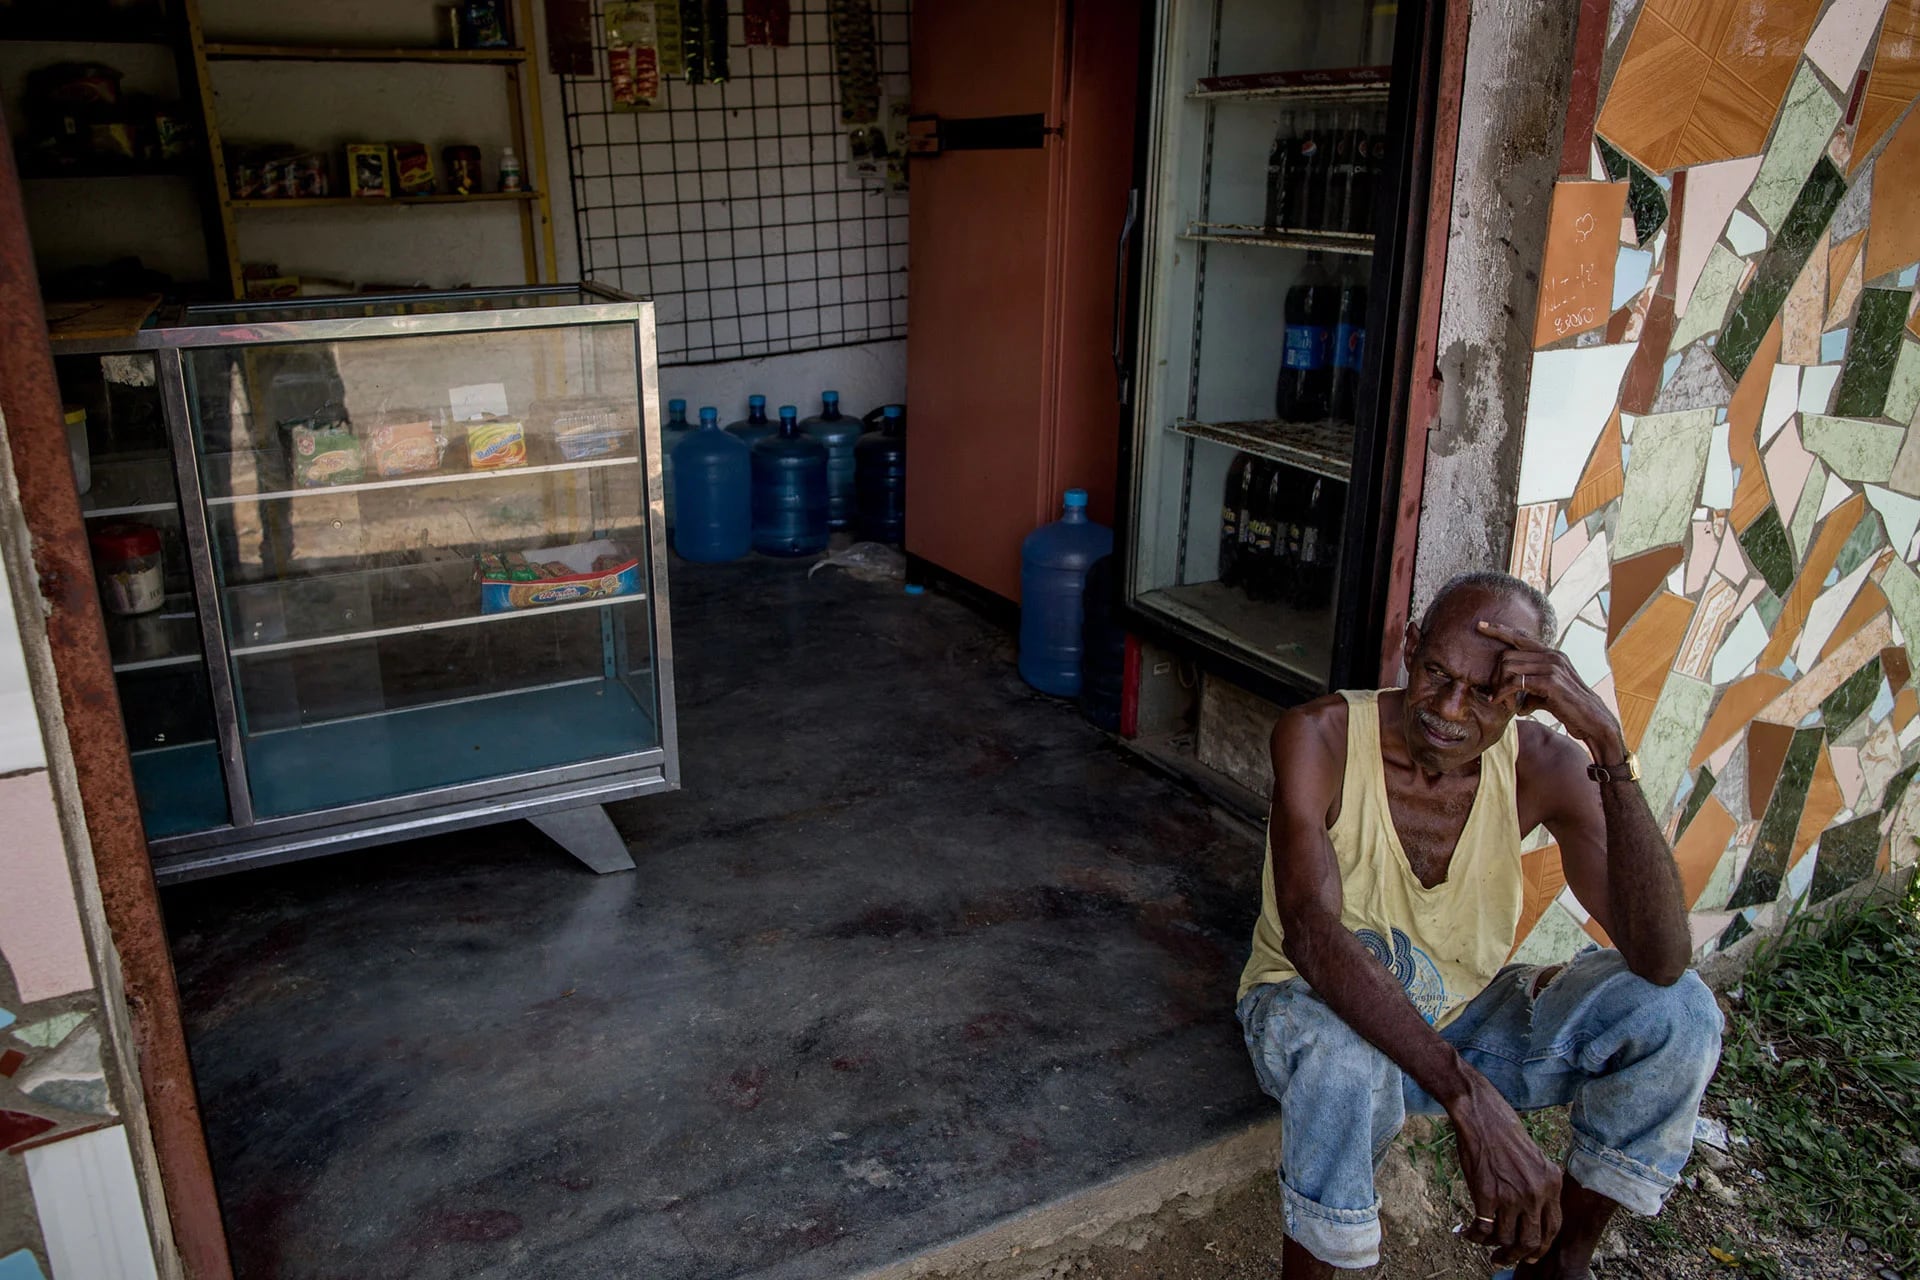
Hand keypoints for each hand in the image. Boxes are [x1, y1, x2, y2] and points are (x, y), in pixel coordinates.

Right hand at [1450, 1073, 1563, 1266]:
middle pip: (1532, 1241)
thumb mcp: (1533, 1158)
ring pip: (1506, 1239)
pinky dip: (1473, 1236)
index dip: (1540, 1247)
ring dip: (1492, 1247)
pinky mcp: (1487, 1194)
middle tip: (1503, 1258)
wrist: (1480, 1113)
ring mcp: (1512, 1195)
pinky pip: (1483, 1229)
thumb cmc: (1502, 1130)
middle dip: (1516, 1255)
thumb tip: (1531, 1213)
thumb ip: (1537, 1184)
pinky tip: (1465, 1232)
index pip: (1553, 1229)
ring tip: (1480, 1244)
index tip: (1528, 1253)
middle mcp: (1536, 1192)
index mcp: (1551, 1182)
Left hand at [1477, 619, 1625, 761]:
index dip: (1500, 631)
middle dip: (1495, 675)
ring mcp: (1552, 666)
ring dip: (1499, 686)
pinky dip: (1504, 693)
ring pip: (1508, 667)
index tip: (1481, 626)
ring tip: (1499, 700)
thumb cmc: (1570, 709)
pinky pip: (1516, 681)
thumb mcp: (1547, 696)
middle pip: (1507, 654)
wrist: (1593, 721)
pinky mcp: (1550, 681)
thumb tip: (1517, 703)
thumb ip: (1531, 692)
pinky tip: (1503, 704)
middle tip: (1493, 692)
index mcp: (1552, 654)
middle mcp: (1552, 655)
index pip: (1521, 637)